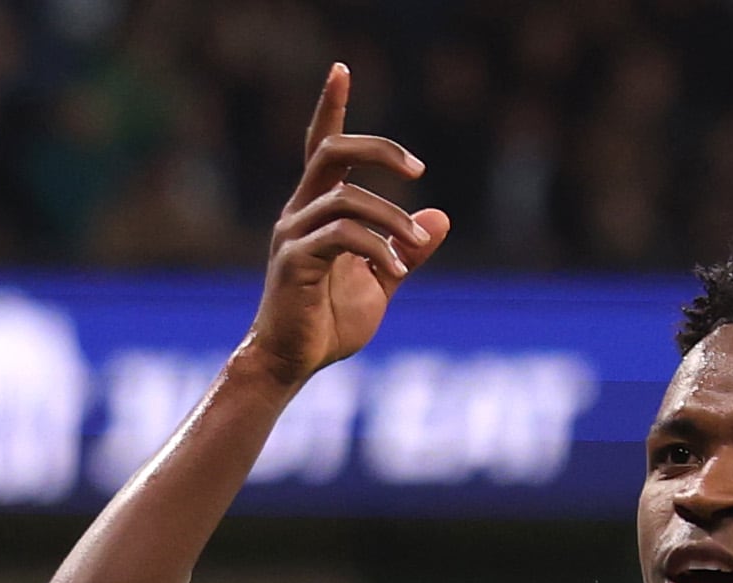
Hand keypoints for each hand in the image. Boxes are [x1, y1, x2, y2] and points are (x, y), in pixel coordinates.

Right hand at [233, 67, 444, 391]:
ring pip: (346, 198)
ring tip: (416, 245)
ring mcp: (293, 235)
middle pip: (332, 152)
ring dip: (392, 219)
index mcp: (318, 209)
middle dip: (378, 150)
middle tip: (419, 169)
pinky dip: (377, 248)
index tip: (341, 69)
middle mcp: (300, 212)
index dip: (331, 107)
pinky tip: (396, 267)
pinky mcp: (294, 262)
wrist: (293, 362)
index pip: (323, 146)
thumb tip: (440, 217)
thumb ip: (407, 249)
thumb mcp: (382, 281)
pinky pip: (342, 236)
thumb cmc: (329, 322)